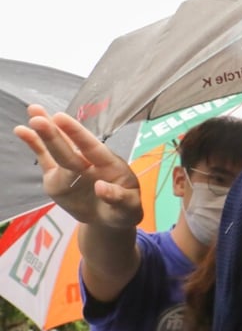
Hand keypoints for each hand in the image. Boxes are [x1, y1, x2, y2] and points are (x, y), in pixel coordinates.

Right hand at [13, 105, 141, 228]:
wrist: (110, 218)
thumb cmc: (125, 210)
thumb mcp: (130, 208)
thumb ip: (119, 198)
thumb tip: (100, 187)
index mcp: (109, 165)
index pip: (92, 147)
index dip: (77, 133)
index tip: (61, 118)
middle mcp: (89, 162)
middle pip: (70, 147)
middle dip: (55, 132)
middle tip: (37, 114)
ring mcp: (72, 169)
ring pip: (57, 148)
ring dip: (44, 132)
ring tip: (32, 111)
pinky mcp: (57, 177)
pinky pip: (45, 159)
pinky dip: (34, 145)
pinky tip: (22, 131)